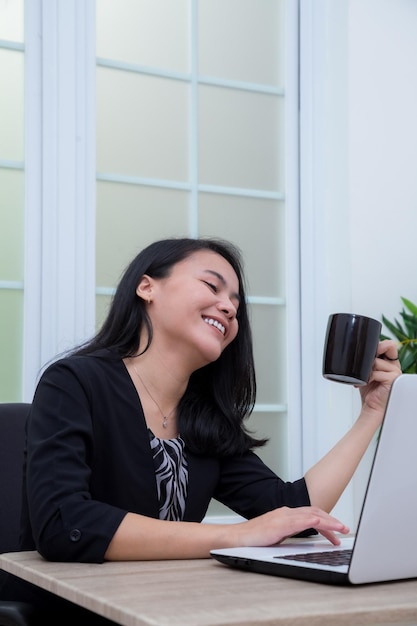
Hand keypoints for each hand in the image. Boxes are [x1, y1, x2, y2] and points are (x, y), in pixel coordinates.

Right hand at [234, 506, 349, 547]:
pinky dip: (314, 522)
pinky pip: (301, 521)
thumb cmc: (254, 538)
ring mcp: (284, 517)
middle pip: (315, 512)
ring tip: (341, 529)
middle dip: (332, 521)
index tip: (337, 531)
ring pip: (312, 515)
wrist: (237, 538)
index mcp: (287, 514)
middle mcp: (287, 512)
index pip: (312, 515)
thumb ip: (290, 532)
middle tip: (345, 530)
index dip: (327, 522)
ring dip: (329, 522)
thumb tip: (304, 538)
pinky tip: (323, 525)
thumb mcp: (277, 535)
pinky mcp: (280, 524)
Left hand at [359, 340, 401, 415]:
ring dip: (366, 371)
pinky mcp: (392, 379)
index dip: (379, 345)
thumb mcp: (367, 372)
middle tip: (366, 367)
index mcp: (390, 363)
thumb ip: (369, 360)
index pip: (389, 345)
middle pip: (385, 348)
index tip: (368, 351)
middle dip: (372, 356)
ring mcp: (395, 372)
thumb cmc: (370, 391)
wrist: (371, 406)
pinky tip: (366, 384)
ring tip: (364, 379)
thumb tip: (362, 351)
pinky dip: (367, 378)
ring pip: (376, 361)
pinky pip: (376, 372)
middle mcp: (394, 366)